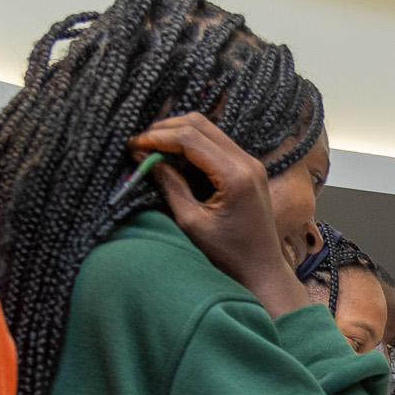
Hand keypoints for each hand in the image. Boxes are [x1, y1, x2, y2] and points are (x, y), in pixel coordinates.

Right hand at [128, 114, 306, 316]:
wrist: (262, 270)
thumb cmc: (228, 255)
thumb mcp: (191, 222)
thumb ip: (169, 185)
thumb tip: (143, 156)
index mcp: (235, 176)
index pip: (190, 137)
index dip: (157, 137)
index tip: (133, 146)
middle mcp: (247, 162)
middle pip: (200, 124)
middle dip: (166, 129)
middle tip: (140, 144)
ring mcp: (251, 163)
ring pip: (208, 129)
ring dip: (178, 134)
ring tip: (152, 149)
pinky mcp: (249, 168)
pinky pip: (216, 143)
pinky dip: (192, 144)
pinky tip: (172, 156)